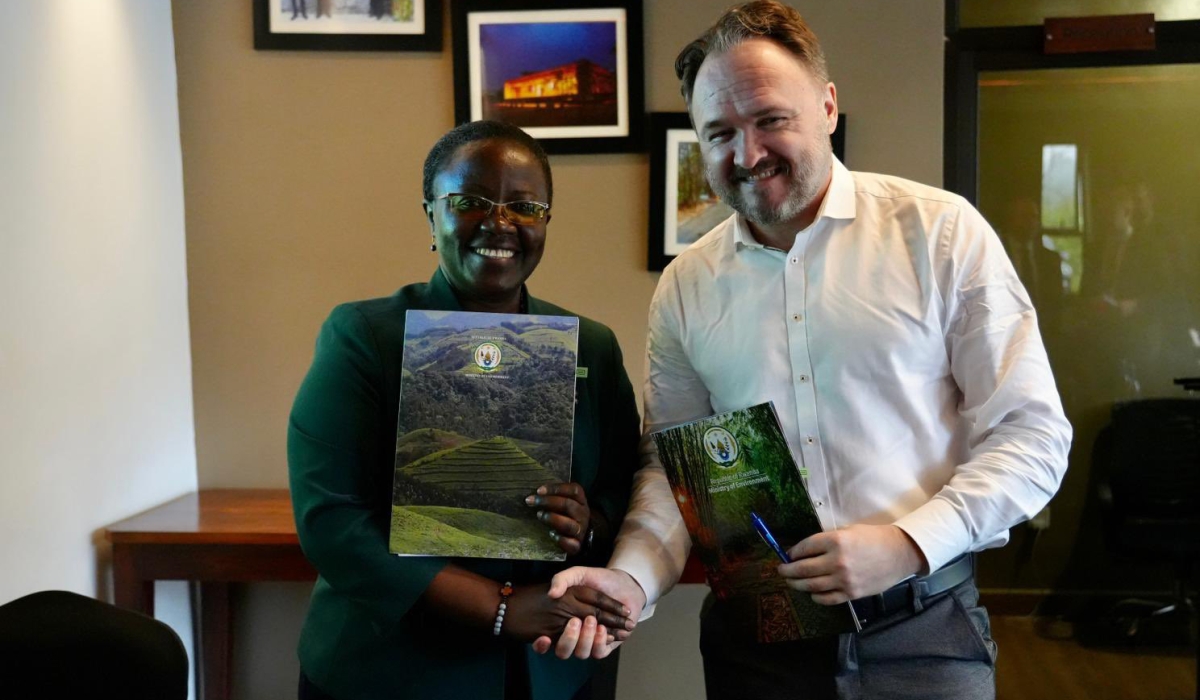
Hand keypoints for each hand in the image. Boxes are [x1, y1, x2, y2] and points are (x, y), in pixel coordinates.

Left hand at [527, 482, 589, 555]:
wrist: (579, 536)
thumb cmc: (567, 515)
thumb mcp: (565, 503)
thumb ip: (555, 496)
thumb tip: (536, 492)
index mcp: (581, 501)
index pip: (574, 490)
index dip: (556, 488)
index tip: (539, 490)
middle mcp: (583, 514)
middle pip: (568, 505)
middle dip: (548, 501)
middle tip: (531, 501)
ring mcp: (580, 530)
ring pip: (569, 524)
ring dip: (552, 519)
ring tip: (539, 515)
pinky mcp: (577, 545)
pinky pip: (571, 544)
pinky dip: (561, 540)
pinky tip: (551, 535)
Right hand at [532, 567, 646, 658]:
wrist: (625, 584)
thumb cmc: (599, 580)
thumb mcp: (578, 574)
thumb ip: (562, 579)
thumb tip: (552, 594)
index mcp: (561, 621)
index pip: (544, 641)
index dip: (541, 645)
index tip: (543, 638)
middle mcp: (573, 635)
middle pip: (563, 651)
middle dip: (568, 639)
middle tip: (576, 621)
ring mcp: (589, 641)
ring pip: (581, 653)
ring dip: (586, 639)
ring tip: (595, 621)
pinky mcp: (606, 645)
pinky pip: (599, 652)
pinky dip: (600, 642)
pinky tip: (604, 629)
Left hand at [778, 524, 926, 604]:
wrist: (899, 553)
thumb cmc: (873, 538)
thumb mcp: (847, 531)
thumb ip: (826, 541)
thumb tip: (803, 551)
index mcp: (835, 541)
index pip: (804, 548)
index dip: (792, 552)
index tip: (788, 554)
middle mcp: (837, 561)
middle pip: (802, 569)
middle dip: (787, 570)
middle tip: (781, 570)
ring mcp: (844, 580)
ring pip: (811, 585)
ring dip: (796, 584)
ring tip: (790, 581)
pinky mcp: (851, 593)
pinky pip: (826, 598)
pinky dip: (815, 596)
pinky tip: (811, 592)